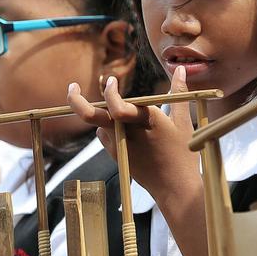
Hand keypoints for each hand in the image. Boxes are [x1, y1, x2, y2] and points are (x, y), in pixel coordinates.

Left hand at [68, 67, 201, 198]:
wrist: (174, 187)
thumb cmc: (183, 153)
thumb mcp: (184, 121)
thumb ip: (179, 92)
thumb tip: (180, 69)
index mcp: (146, 121)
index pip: (118, 106)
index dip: (110, 92)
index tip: (111, 81)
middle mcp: (128, 132)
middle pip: (92, 116)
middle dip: (76, 101)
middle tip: (73, 86)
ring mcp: (119, 146)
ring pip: (98, 124)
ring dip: (100, 113)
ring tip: (112, 107)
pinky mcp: (116, 156)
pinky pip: (104, 136)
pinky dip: (108, 128)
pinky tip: (122, 129)